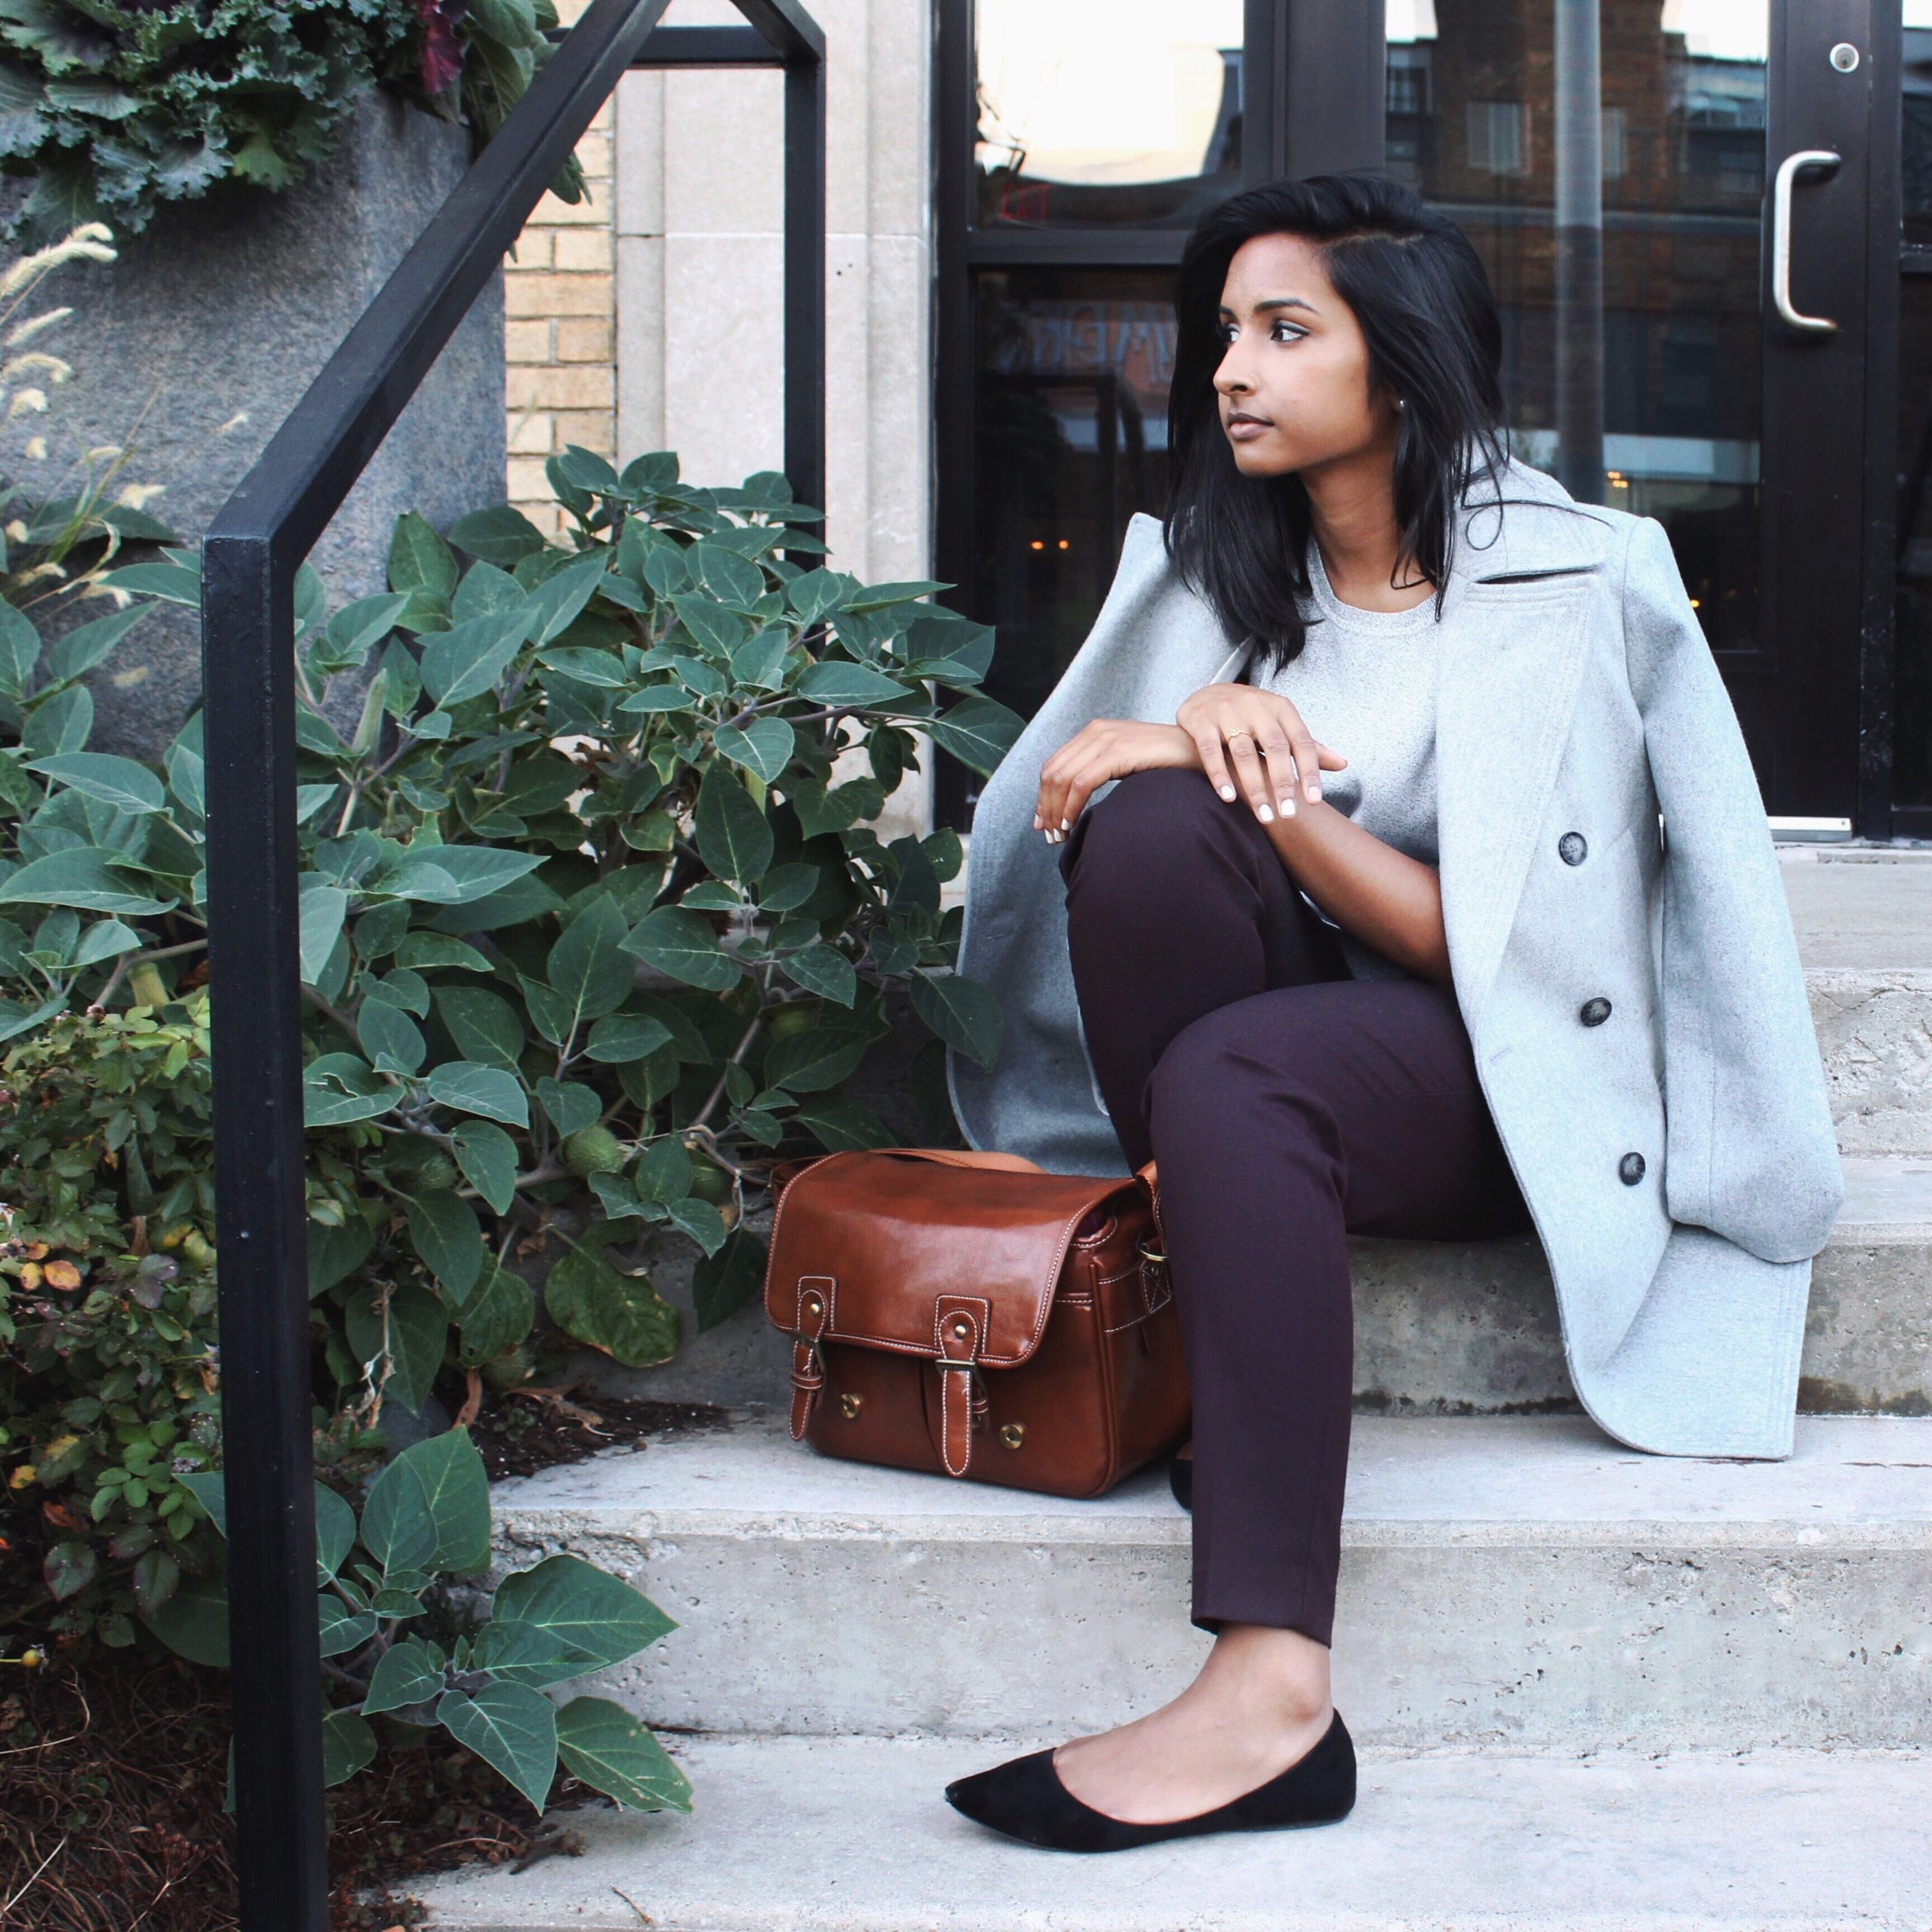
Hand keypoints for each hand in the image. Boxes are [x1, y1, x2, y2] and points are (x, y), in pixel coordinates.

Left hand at [1033, 720, 1199, 842]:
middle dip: (1046, 807)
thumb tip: (1074, 798)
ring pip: (1063, 779)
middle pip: (1052, 772)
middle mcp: (1096, 731)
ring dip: (1056, 811)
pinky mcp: (1117, 751)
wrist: (1197, 750)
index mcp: (1094, 731)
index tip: (1042, 823)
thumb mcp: (1126, 761)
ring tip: (1059, 835)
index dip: (1043, 796)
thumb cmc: (1166, 762)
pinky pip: (1082, 783)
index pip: (1054, 765)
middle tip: (1049, 835)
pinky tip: (1071, 823)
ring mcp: (1106, 739)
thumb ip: (1100, 769)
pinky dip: (1071, 806)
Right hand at [1175, 681, 1347, 821]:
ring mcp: (1227, 712)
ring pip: (1244, 752)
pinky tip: (1228, 797)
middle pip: (1275, 747)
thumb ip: (1307, 746)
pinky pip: (1211, 750)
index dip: (1309, 771)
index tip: (1314, 801)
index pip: (1301, 741)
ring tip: (1263, 815)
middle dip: (1283, 783)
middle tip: (1288, 814)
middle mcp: (1256, 707)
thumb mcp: (1281, 723)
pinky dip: (1219, 774)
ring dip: (1254, 786)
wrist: (1206, 693)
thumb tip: (1343, 764)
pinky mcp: (1202, 721)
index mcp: (1281, 708)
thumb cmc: (1250, 715)